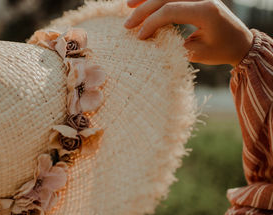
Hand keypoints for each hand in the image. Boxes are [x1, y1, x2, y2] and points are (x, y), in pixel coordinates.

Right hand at [124, 0, 252, 65]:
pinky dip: (158, 0)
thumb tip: (154, 42)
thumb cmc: (223, 50)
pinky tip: (144, 2)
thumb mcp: (199, 53)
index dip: (151, 22)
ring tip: (128, 6)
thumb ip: (176, 46)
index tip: (140, 36)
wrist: (241, 43)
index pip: (171, 11)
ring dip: (147, 0)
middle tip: (128, 24)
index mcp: (206, 11)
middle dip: (144, 10)